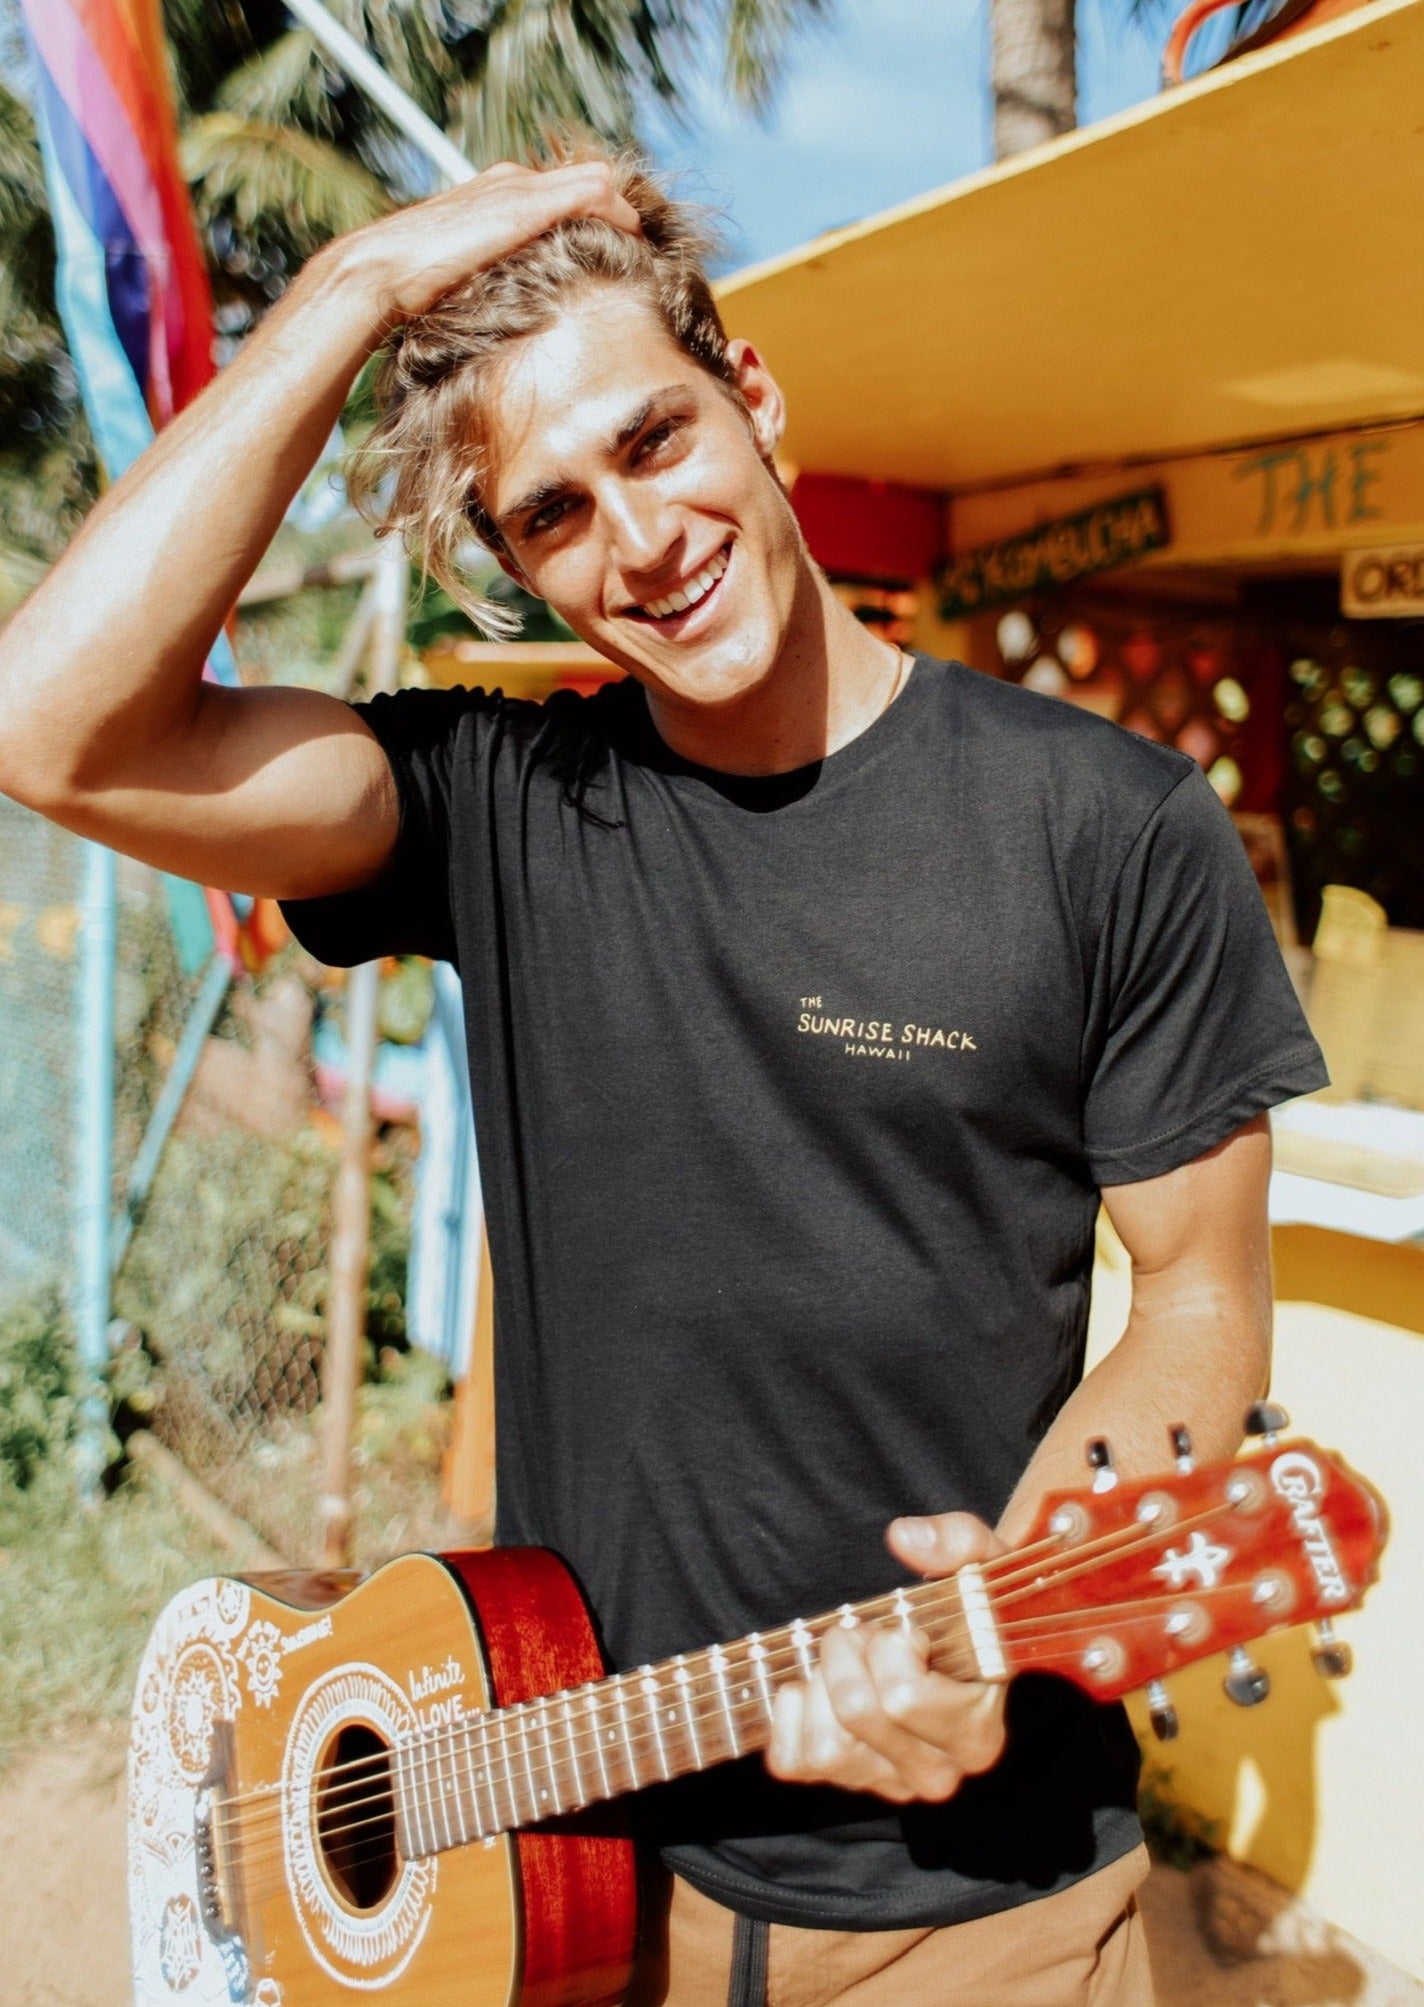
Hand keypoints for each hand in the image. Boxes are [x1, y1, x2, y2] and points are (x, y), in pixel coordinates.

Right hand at [329, 158, 644, 324]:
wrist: (381, 272)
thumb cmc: (409, 292)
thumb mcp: (460, 288)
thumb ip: (487, 287)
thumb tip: (501, 325)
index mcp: (493, 198)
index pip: (557, 195)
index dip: (589, 219)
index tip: (616, 252)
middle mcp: (509, 182)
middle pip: (583, 182)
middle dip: (614, 212)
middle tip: (643, 248)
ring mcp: (519, 188)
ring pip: (596, 182)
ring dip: (624, 213)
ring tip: (647, 244)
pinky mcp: (529, 202)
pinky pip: (595, 193)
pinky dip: (620, 213)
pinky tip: (638, 238)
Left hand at [766, 1514, 1009, 1803]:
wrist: (946, 1646)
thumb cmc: (965, 1611)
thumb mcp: (979, 1564)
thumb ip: (958, 1541)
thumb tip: (904, 1538)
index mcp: (977, 1736)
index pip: (903, 1698)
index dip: (890, 1647)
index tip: (908, 1629)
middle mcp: (937, 1775)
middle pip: (856, 1713)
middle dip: (848, 1653)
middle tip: (864, 1635)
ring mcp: (887, 1785)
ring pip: (825, 1747)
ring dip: (821, 1686)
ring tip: (845, 1663)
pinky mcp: (841, 1784)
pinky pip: (791, 1762)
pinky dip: (791, 1717)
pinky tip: (818, 1690)